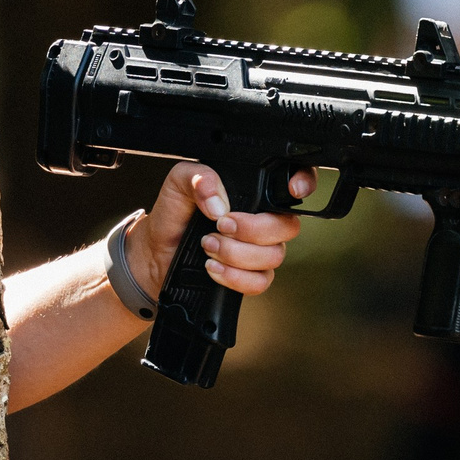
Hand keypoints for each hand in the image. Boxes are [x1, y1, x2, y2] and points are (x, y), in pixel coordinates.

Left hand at [127, 162, 316, 299]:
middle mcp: (262, 221)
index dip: (304, 182)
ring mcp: (259, 251)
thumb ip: (197, 178)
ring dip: (237, 253)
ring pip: (274, 256)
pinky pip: (261, 281)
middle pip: (287, 226)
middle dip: (253, 229)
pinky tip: (213, 269)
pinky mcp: (250, 277)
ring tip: (207, 246)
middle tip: (220, 226)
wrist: (155, 255)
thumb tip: (218, 201)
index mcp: (251, 192)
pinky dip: (235, 277)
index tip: (292, 188)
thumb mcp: (178, 185)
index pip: (291, 182)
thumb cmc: (172, 216)